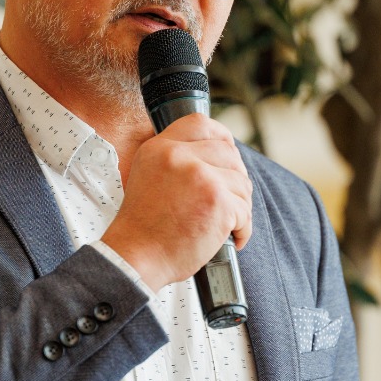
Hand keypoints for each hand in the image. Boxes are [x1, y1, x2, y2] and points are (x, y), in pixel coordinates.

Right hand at [101, 114, 252, 292]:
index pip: (200, 124)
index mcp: (160, 148)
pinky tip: (232, 237)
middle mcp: (179, 156)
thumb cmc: (143, 227)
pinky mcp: (218, 201)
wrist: (136, 257)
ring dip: (240, 206)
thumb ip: (174, 161)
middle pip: (228, 153)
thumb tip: (212, 157)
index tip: (228, 154)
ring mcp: (201, 177)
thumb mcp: (147, 176)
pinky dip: (242, 228)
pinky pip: (245, 210)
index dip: (221, 137)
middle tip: (229, 200)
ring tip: (227, 223)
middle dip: (235, 178)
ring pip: (241, 182)